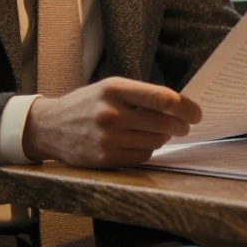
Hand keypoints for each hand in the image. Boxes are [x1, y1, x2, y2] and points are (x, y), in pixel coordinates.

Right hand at [21, 77, 200, 167]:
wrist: (50, 127)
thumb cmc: (85, 105)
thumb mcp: (108, 88)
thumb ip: (139, 95)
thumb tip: (178, 108)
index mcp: (114, 89)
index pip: (162, 99)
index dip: (185, 107)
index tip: (196, 113)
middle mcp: (111, 113)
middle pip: (163, 122)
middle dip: (181, 126)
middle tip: (186, 126)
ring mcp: (109, 138)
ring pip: (155, 141)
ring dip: (162, 138)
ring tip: (156, 132)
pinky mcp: (107, 158)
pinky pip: (142, 156)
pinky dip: (147, 150)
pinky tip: (140, 142)